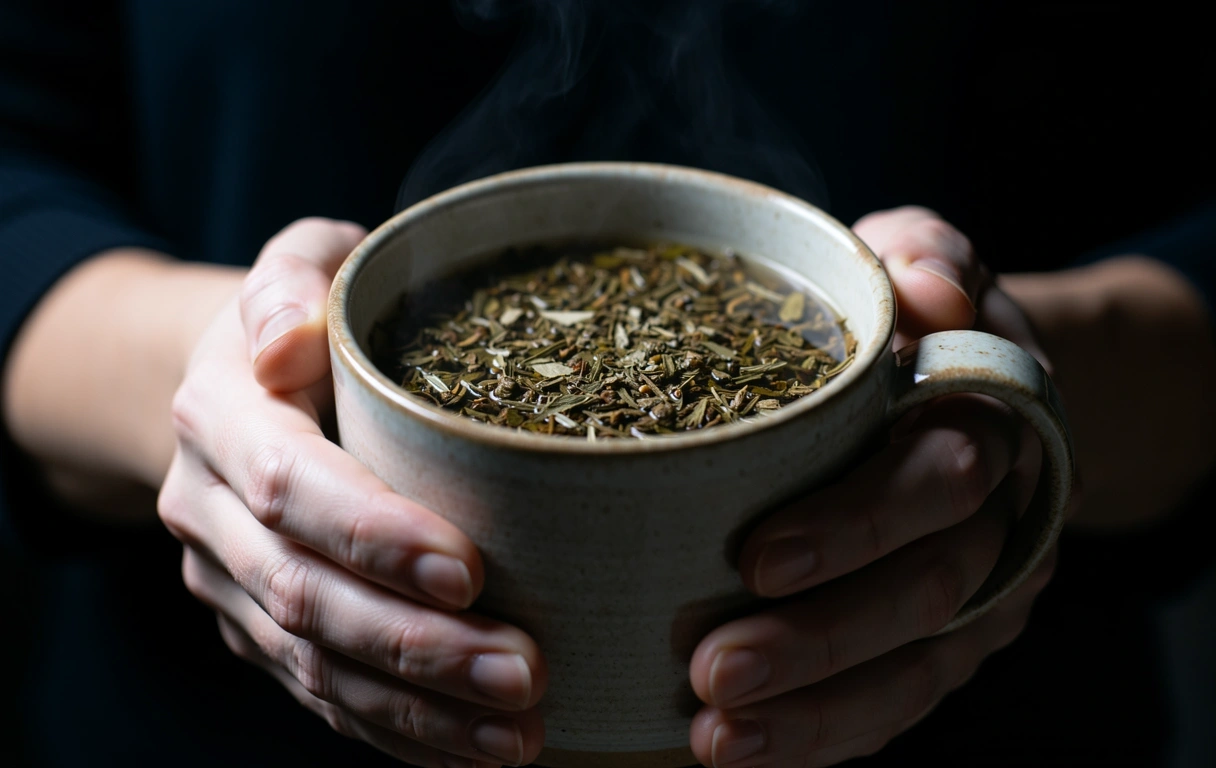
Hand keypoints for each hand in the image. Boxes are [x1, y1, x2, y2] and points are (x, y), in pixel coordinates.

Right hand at [158, 218, 546, 766]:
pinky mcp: (253, 626)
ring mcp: (227, 580)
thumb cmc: (304, 314)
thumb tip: (287, 340)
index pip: (291, 487)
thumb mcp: (299, 262)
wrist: (233, 384)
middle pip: (305, 596)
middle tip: (523, 672)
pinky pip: (316, 693)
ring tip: (517, 733)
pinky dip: (393, 732)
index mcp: (220, 416)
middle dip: (415, 645)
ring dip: (416, 709)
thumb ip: (292, 281)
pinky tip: (470, 750)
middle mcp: (208, 510)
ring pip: (312, 664)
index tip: (471, 568)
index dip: (373, 535)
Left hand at [687, 207, 1064, 766]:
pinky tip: (746, 750)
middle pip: (924, 592)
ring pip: (915, 668)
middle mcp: (1000, 518)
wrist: (979, 375)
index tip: (756, 558)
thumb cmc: (920, 315)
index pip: (935, 482)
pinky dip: (827, 734)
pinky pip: (900, 702)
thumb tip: (930, 291)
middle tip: (712, 671)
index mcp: (990, 422)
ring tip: (717, 738)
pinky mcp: (952, 639)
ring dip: (815, 711)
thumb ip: (930, 255)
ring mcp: (983, 590)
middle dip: (818, 640)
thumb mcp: (926, 254)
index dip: (855, 525)